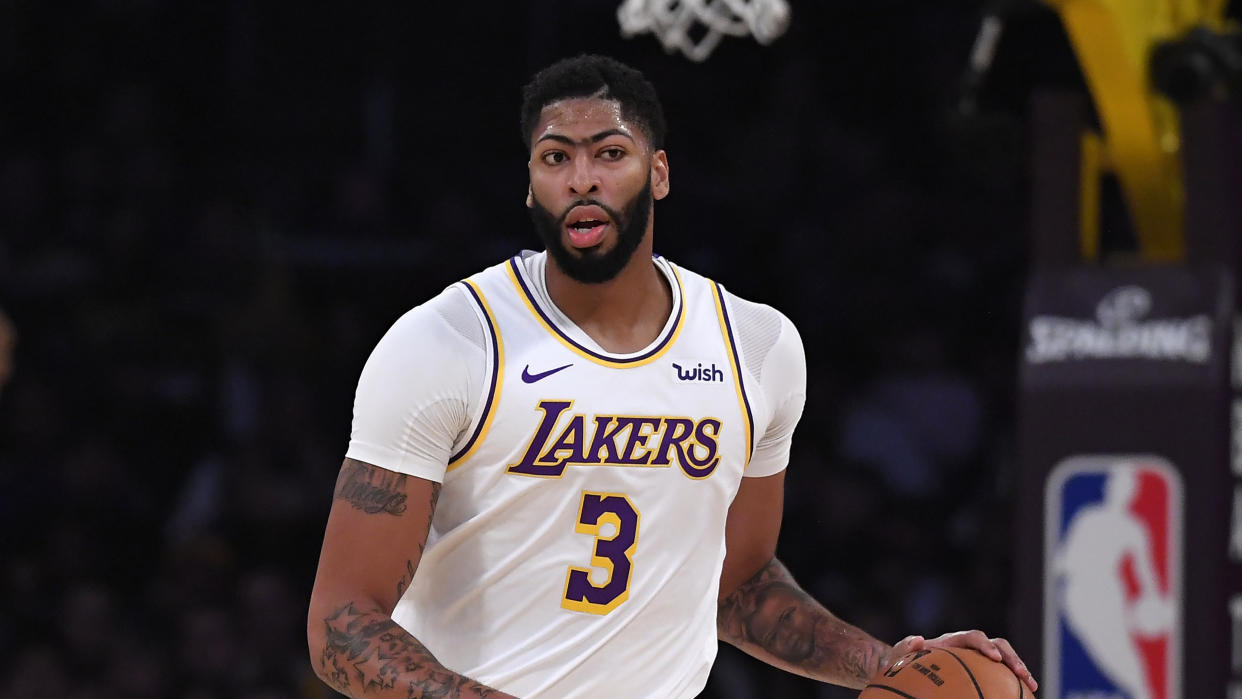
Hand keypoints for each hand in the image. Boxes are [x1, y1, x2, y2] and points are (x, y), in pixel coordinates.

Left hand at [883, 630, 1037, 693]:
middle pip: (997, 644)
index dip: (985, 645)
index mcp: (953, 640)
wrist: (912, 666)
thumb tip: (918, 639)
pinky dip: (1013, 682)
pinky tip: (1024, 696)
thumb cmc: (907, 661)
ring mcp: (979, 657)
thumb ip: (905, 647)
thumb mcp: (902, 654)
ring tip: (1032, 686)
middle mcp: (969, 646)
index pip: (973, 637)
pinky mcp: (983, 670)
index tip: (994, 658)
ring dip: (1019, 669)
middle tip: (1022, 673)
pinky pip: (1002, 674)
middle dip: (1012, 657)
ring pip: (1005, 659)